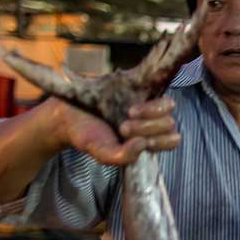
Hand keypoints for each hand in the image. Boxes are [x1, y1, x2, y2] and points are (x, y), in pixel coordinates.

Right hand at [53, 96, 178, 166]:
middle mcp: (150, 121)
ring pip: (168, 105)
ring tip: (129, 112)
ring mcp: (144, 101)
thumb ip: (124, 157)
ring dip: (150, 111)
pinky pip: (156, 82)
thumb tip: (144, 144)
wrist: (67, 113)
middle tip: (124, 127)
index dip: (160, 141)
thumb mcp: (102, 153)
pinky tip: (134, 101)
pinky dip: (153, 88)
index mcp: (146, 139)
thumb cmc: (86, 136)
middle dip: (148, 127)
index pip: (172, 140)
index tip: (138, 140)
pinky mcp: (136, 84)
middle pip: (169, 123)